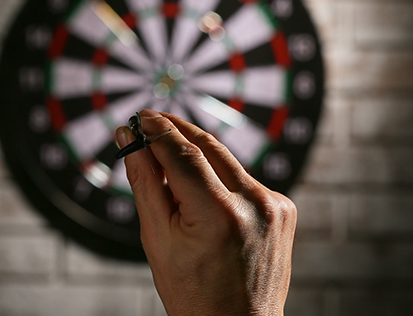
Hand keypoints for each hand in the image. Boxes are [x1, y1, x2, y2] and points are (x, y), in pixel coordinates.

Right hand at [116, 109, 296, 315]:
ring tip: (166, 156)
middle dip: (175, 130)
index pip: (183, 154)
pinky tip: (200, 189)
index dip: (157, 131)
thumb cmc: (194, 293)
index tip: (139, 119)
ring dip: (195, 151)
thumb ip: (145, 183)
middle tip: (149, 121)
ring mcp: (275, 205)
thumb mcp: (158, 239)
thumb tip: (129, 141)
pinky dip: (218, 175)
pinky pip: (242, 178)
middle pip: (208, 146)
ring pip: (225, 159)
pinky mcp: (283, 207)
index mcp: (219, 215)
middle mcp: (254, 204)